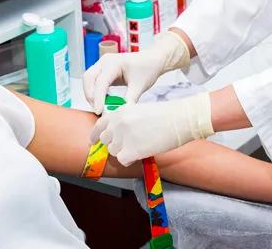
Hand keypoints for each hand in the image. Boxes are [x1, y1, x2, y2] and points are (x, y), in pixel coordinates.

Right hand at [82, 31, 190, 113]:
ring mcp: (103, 64)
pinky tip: (102, 101)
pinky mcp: (103, 70)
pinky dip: (95, 91)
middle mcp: (105, 61)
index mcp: (114, 62)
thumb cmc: (147, 69)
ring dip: (91, 93)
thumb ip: (129, 99)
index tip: (99, 112)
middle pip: (88, 78)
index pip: (101, 82)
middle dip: (90, 95)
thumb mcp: (140, 86)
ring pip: (88, 79)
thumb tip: (120, 115)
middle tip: (97, 110)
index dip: (98, 98)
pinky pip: (94, 81)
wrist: (152, 61)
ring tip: (99, 107)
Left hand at [89, 92, 213, 165]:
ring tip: (139, 146)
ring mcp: (123, 137)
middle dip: (114, 144)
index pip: (99, 126)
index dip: (95, 135)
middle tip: (128, 144)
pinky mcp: (131, 150)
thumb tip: (113, 134)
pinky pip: (122, 160)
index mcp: (118, 112)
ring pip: (113, 152)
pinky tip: (140, 154)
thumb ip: (122, 120)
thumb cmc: (163, 115)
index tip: (93, 141)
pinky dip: (129, 160)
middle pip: (105, 141)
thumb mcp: (137, 110)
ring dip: (123, 152)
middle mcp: (117, 124)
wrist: (179, 119)